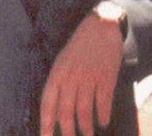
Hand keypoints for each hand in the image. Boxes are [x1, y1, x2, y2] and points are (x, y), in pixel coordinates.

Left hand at [40, 6, 124, 135]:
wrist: (101, 26)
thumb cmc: (80, 46)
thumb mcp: (62, 61)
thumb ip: (59, 84)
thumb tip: (56, 111)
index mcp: (57, 73)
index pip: (48, 104)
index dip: (45, 124)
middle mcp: (71, 77)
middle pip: (66, 112)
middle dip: (67, 132)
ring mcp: (89, 78)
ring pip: (84, 111)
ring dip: (86, 128)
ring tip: (88, 135)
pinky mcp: (106, 77)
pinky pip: (103, 102)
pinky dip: (103, 116)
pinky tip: (103, 122)